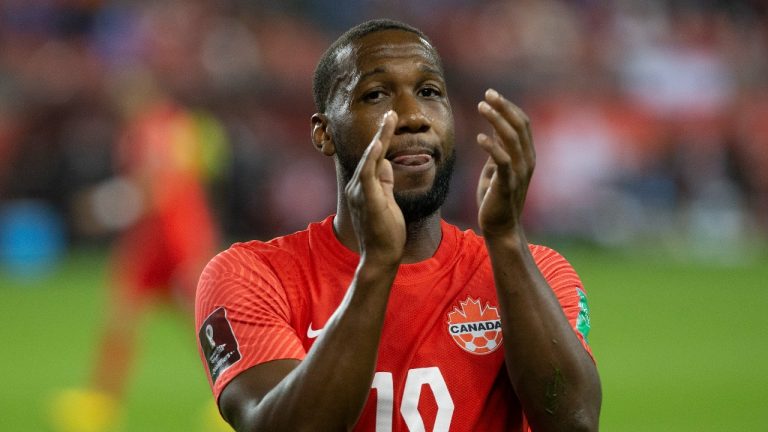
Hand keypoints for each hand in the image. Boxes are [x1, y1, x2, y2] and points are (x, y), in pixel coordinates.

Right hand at [345, 111, 405, 264]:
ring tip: (390, 119)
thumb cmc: (386, 231)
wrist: (381, 255)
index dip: (382, 138)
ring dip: (380, 137)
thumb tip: (385, 164)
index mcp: (363, 186)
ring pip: (370, 158)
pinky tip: (379, 144)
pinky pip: (367, 173)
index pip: (373, 157)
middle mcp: (357, 186)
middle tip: (392, 113)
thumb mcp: (387, 200)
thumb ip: (384, 182)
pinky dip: (373, 157)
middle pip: (371, 153)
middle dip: (381, 132)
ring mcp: (359, 192)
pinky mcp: (366, 199)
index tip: (391, 121)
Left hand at [476, 89, 534, 237]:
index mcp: (526, 155)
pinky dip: (492, 147)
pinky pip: (503, 160)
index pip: (522, 123)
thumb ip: (498, 152)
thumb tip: (493, 133)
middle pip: (519, 125)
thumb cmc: (495, 198)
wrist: (500, 226)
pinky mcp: (507, 183)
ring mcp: (519, 172)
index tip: (491, 95)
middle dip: (503, 107)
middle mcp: (527, 160)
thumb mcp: (497, 169)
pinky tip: (479, 138)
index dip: (508, 107)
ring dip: (496, 119)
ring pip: (511, 138)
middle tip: (487, 94)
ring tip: (481, 107)